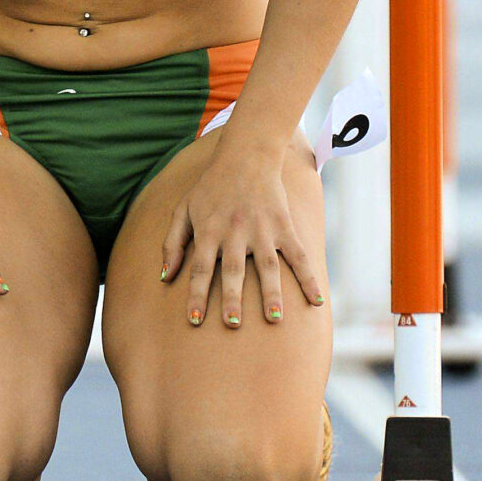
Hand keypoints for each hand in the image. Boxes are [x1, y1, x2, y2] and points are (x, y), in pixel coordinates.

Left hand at [159, 136, 327, 329]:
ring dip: (271, 293)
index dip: (196, 294)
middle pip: (233, 270)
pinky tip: (316, 301)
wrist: (246, 156)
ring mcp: (262, 230)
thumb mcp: (183, 209)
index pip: (200, 268)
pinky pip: (298, 256)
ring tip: (274, 318)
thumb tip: (165, 277)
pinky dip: (308, 278)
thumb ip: (172, 243)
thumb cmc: (209, 187)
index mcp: (208, 231)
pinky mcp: (284, 226)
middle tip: (232, 323)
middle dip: (232, 298)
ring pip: (267, 267)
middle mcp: (235, 232)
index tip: (195, 319)